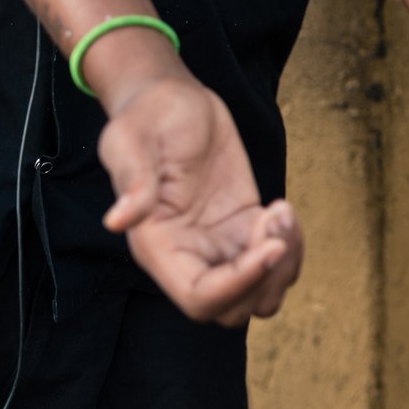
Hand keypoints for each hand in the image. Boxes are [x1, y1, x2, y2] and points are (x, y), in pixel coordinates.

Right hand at [96, 72, 303, 326]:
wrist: (171, 99)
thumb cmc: (147, 116)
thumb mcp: (132, 140)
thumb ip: (132, 181)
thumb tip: (119, 221)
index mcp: (157, 247)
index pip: (200, 298)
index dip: (238, 284)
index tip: (270, 245)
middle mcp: (188, 255)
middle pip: (234, 310)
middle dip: (267, 278)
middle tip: (274, 222)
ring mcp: (219, 244)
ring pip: (260, 292)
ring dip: (284, 265)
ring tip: (281, 212)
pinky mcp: (243, 225)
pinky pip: (275, 259)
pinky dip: (290, 244)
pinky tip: (283, 208)